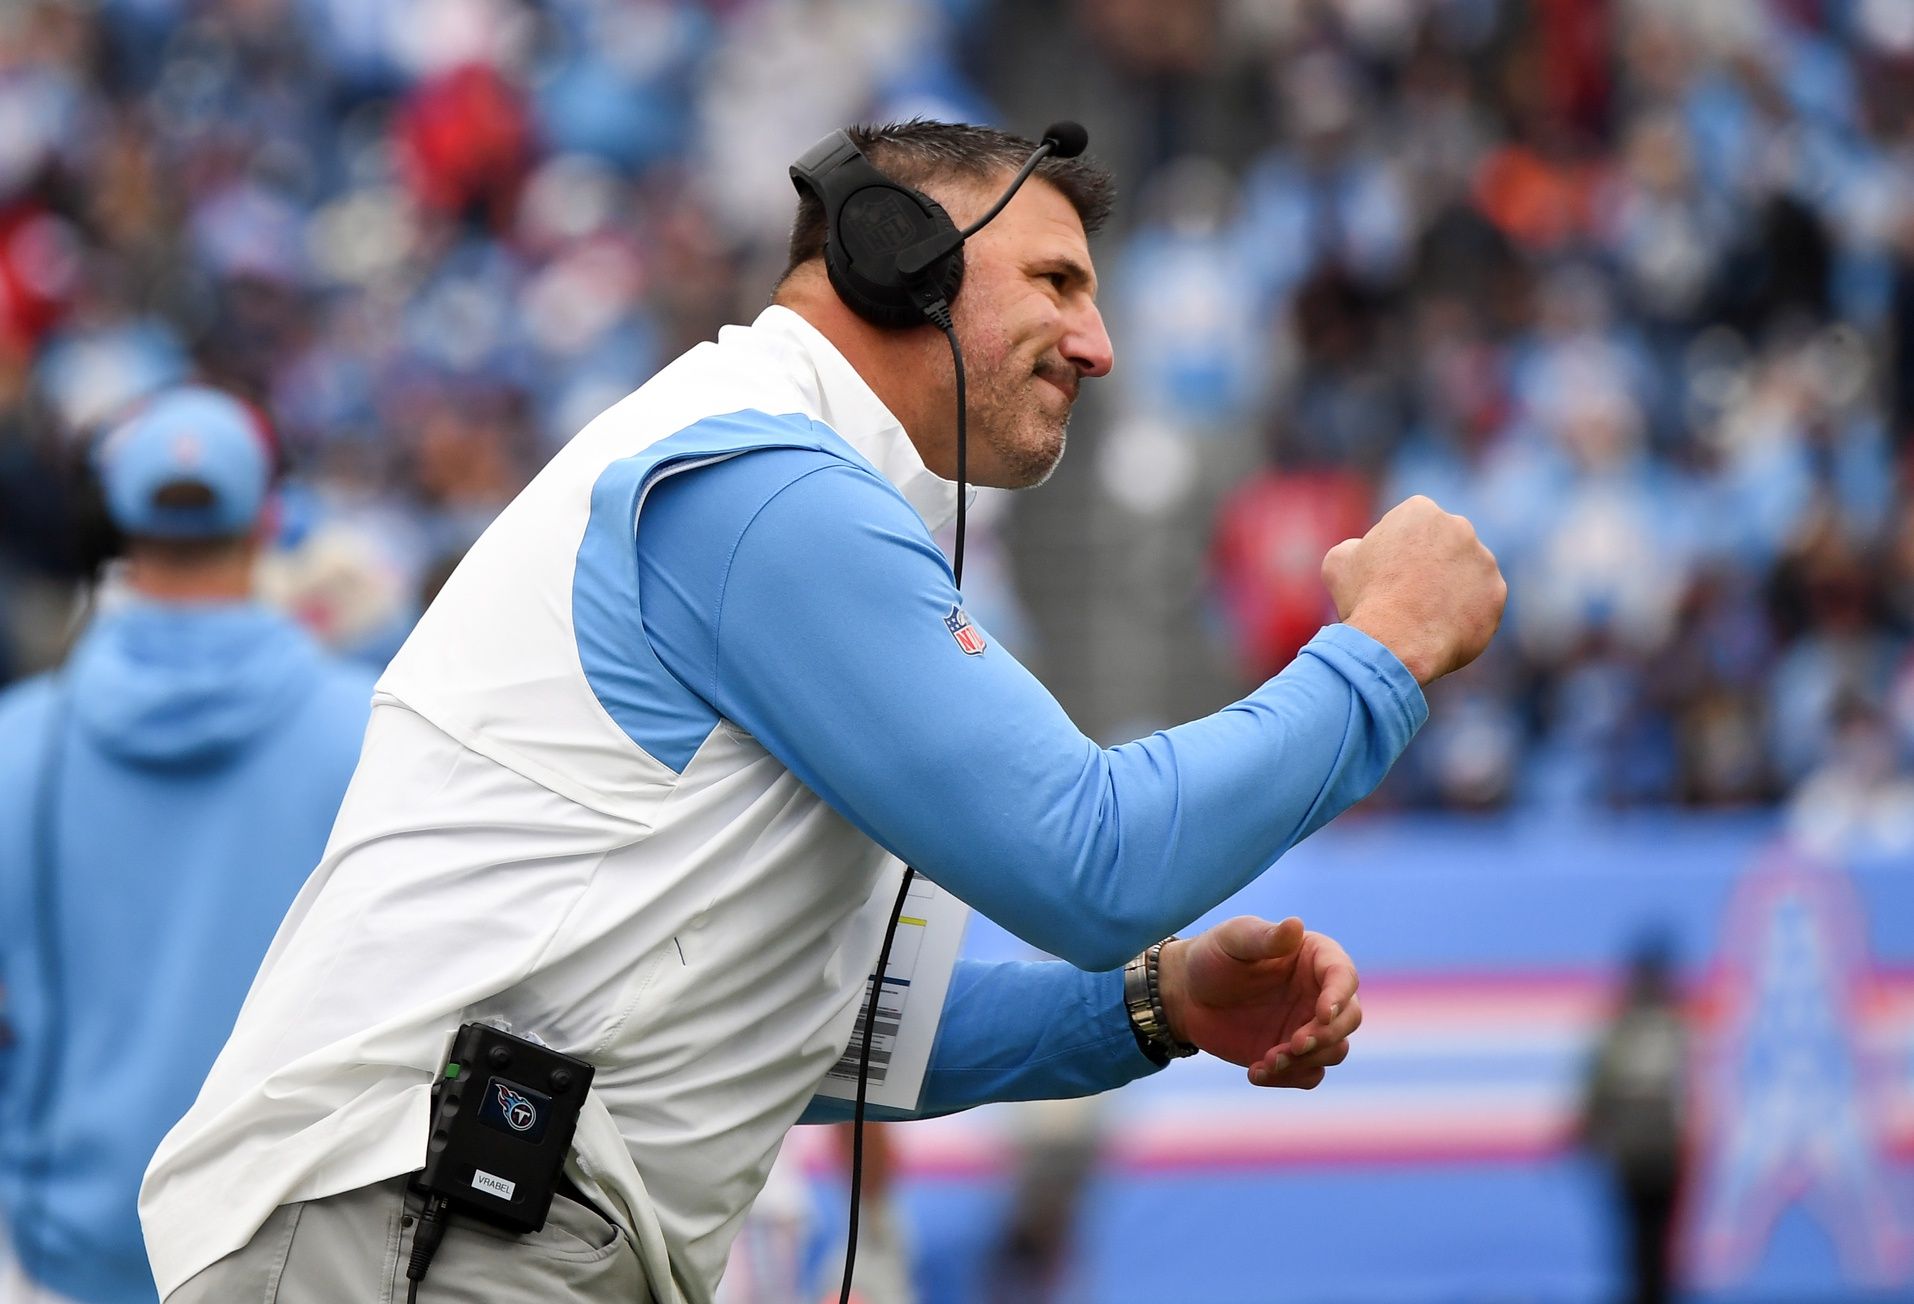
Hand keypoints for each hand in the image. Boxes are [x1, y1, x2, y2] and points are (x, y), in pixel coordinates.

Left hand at [1155, 916, 1360, 1089]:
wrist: (1187, 994)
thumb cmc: (1213, 956)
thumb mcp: (1233, 940)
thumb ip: (1265, 938)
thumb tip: (1296, 924)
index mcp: (1315, 958)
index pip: (1343, 976)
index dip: (1339, 996)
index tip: (1323, 1013)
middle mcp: (1320, 994)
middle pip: (1349, 1019)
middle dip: (1327, 1036)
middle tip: (1293, 1045)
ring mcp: (1308, 1026)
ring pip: (1333, 1051)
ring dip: (1306, 1061)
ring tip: (1267, 1060)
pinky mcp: (1293, 1055)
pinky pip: (1307, 1075)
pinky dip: (1288, 1078)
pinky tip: (1256, 1072)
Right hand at [1321, 495, 1505, 685]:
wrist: (1396, 642)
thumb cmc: (1365, 599)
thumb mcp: (1339, 564)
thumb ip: (1356, 548)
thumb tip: (1362, 551)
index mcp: (1420, 511)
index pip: (1411, 525)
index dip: (1396, 550)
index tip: (1386, 573)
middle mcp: (1459, 527)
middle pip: (1444, 545)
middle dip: (1430, 564)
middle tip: (1409, 595)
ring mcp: (1483, 560)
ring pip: (1466, 573)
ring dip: (1451, 588)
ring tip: (1426, 616)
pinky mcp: (1497, 593)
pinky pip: (1481, 602)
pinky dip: (1466, 614)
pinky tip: (1442, 629)